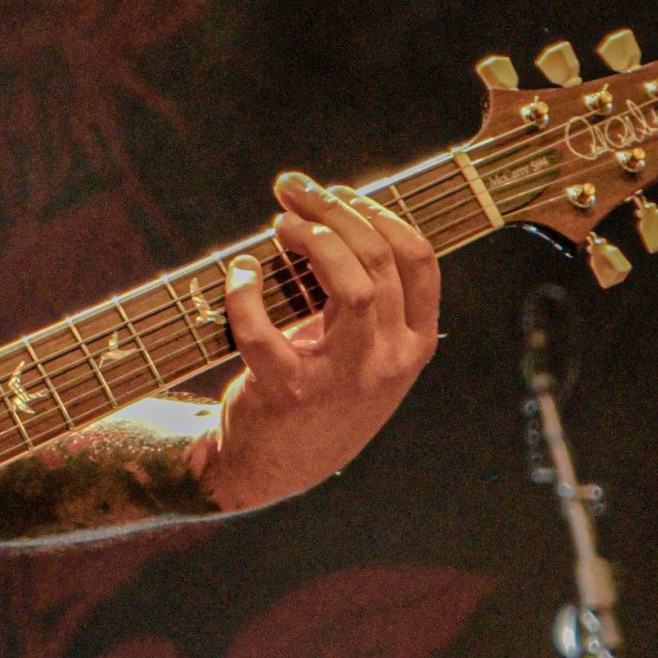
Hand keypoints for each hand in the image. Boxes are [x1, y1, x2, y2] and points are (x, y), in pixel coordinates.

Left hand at [197, 173, 439, 512]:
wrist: (271, 467)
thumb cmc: (316, 392)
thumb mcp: (361, 349)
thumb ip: (364, 294)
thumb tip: (331, 214)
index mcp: (413, 344)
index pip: (419, 261)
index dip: (379, 213)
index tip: (340, 191)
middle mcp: (389, 361)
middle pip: (379, 260)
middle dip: (333, 212)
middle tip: (293, 192)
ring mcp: (343, 379)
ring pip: (352, 287)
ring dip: (311, 240)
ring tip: (279, 225)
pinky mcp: (288, 393)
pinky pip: (263, 332)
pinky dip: (245, 294)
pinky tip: (239, 272)